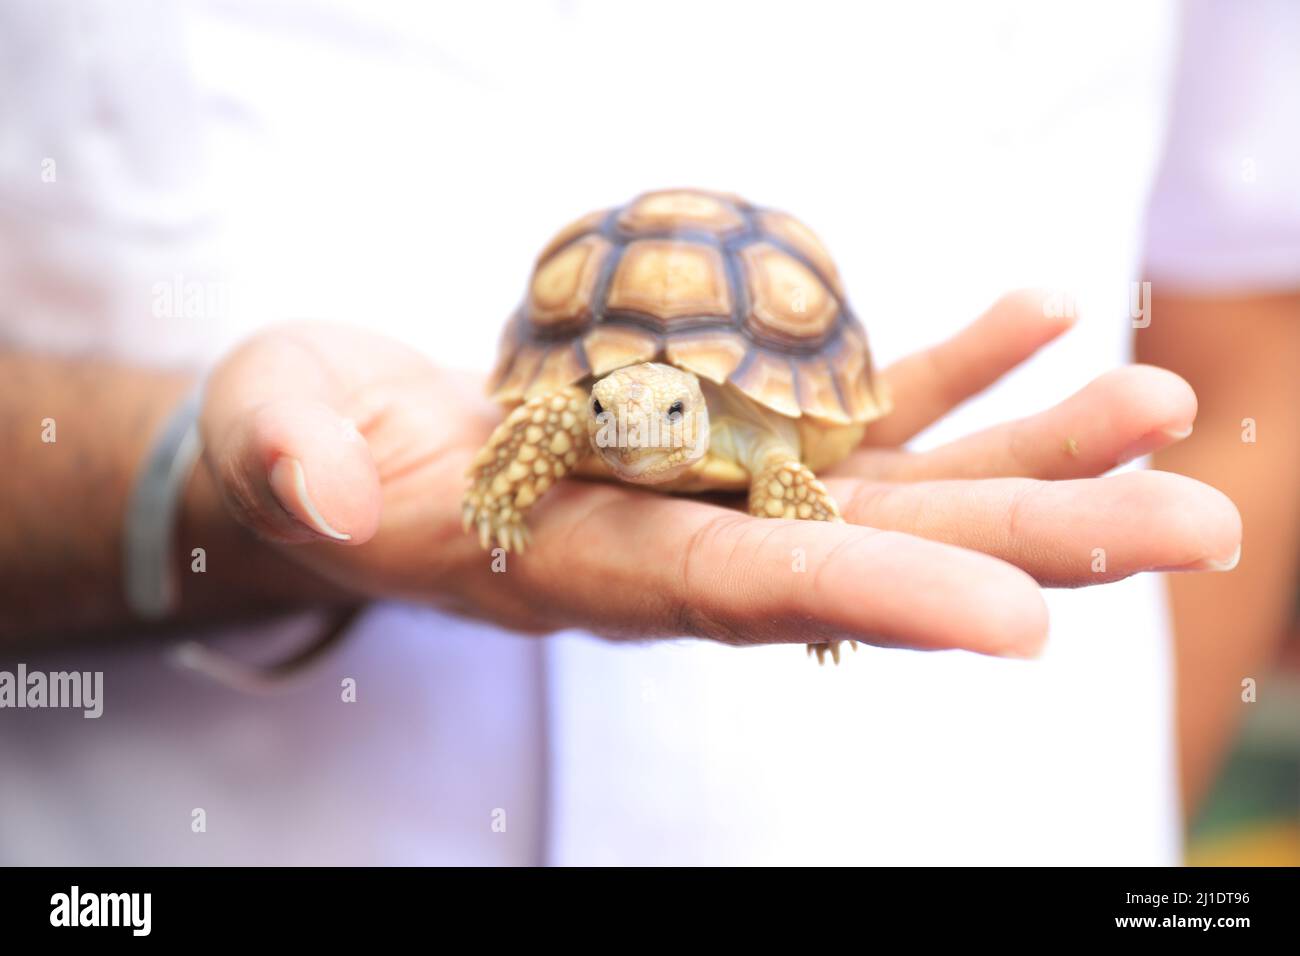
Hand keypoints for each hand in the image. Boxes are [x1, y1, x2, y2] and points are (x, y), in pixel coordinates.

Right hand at [198, 291, 1239, 657]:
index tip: (1021, 624)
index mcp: (577, 566)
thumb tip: (331, 485)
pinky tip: (1036, 319)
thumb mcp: (276, 448)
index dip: (872, 606)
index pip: (738, 594)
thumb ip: (299, 464)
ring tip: (1161, 404)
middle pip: (872, 554)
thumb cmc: (299, 449)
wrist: (341, 450)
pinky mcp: (716, 434)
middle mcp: (673, 546)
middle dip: (1032, 545)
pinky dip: (948, 369)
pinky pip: (852, 410)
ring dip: (1032, 451)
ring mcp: (710, 490)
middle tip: (1197, 527)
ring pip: (893, 485)